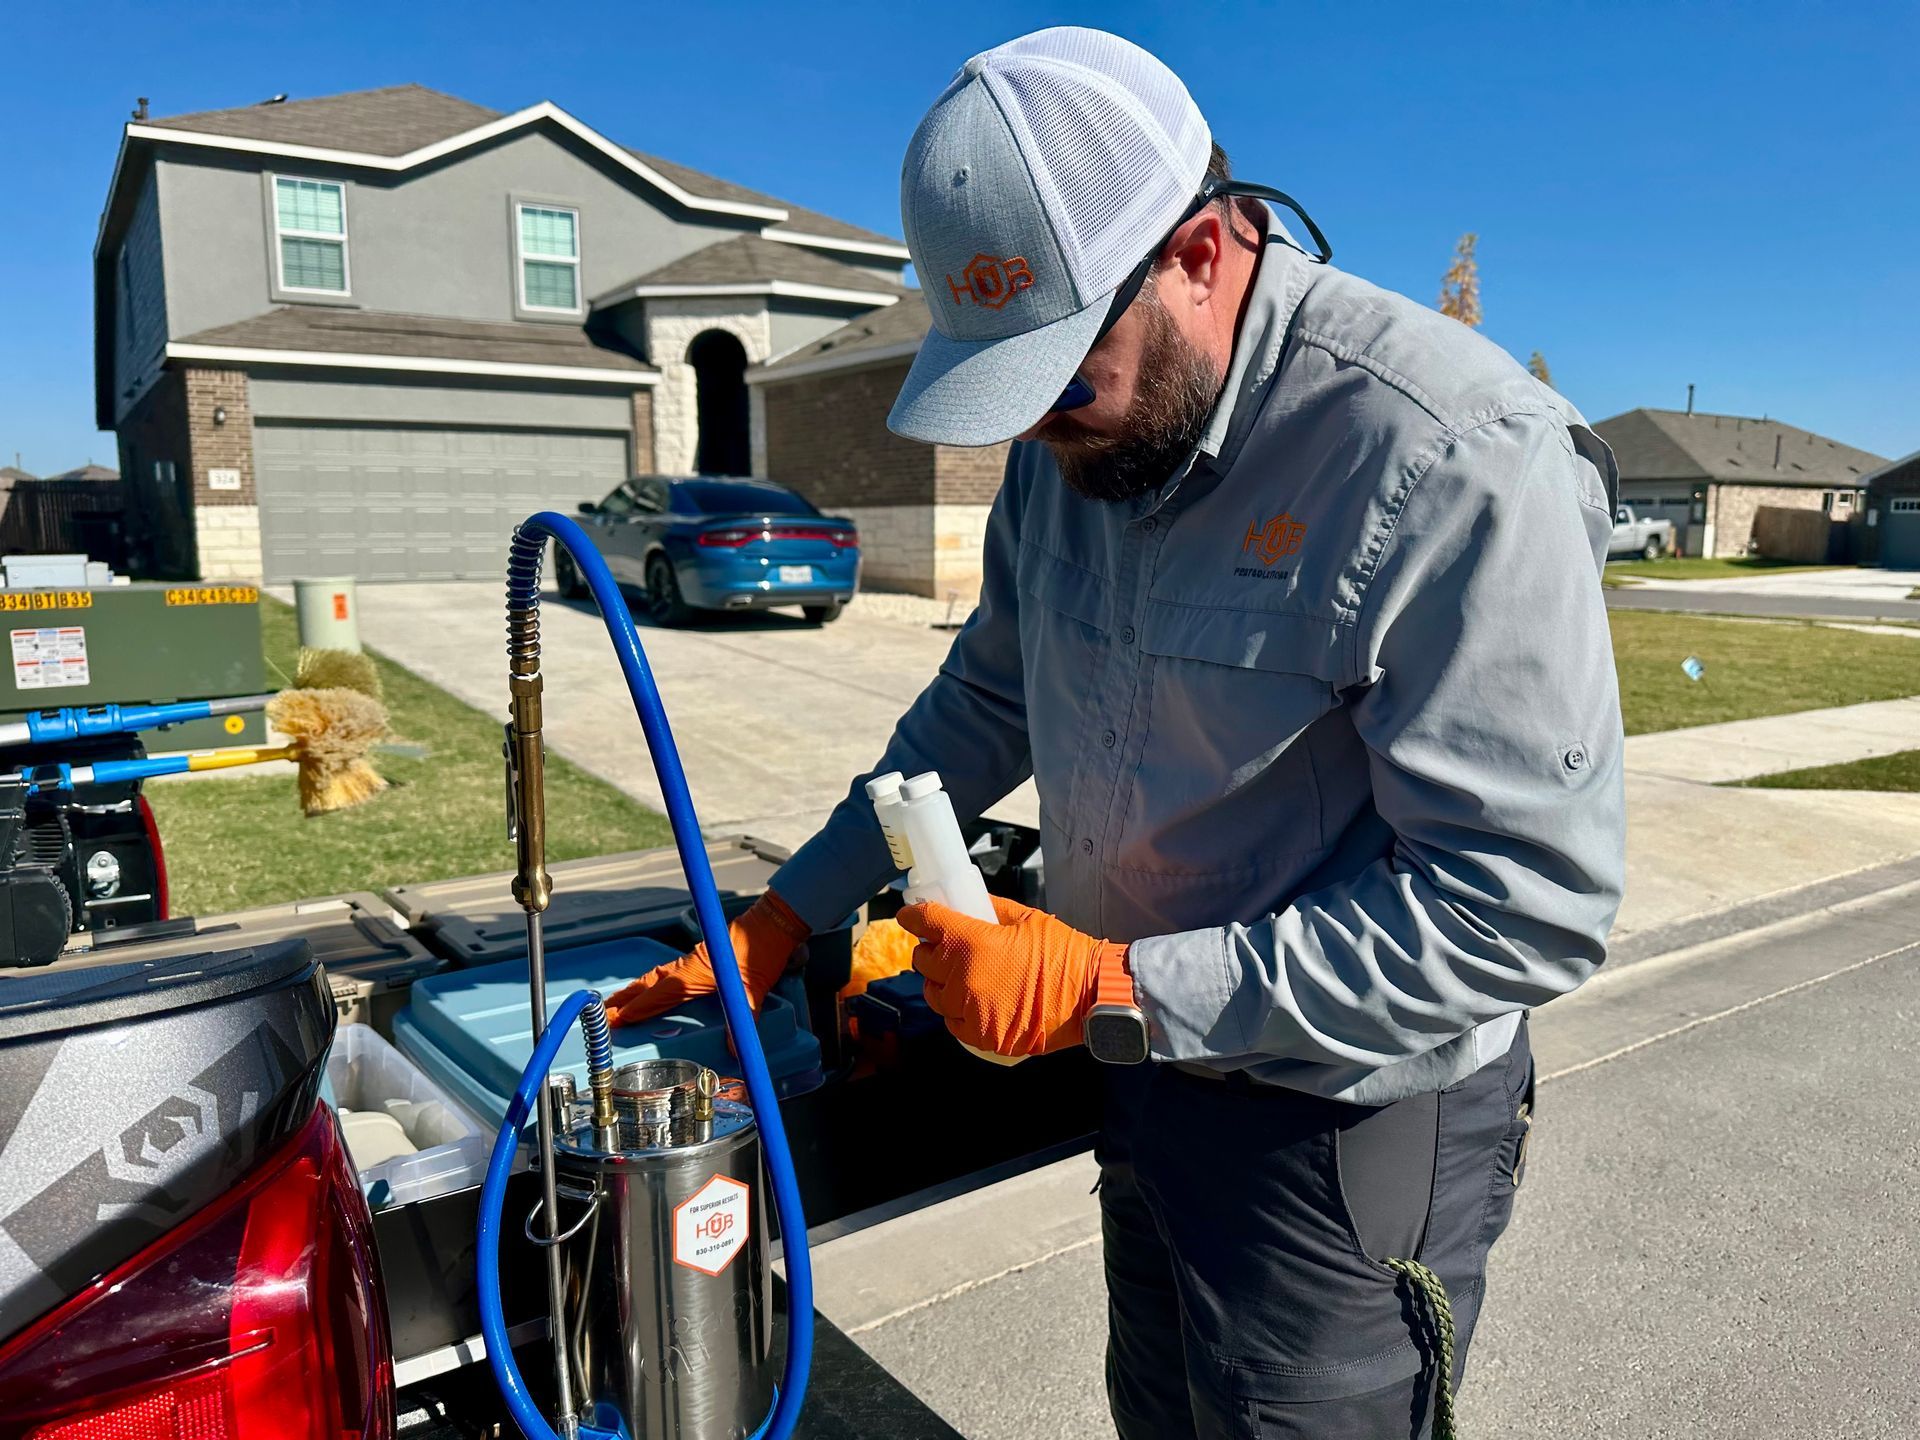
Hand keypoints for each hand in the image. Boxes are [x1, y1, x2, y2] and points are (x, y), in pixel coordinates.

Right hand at [605, 890, 809, 1025]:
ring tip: (619, 1001)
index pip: (658, 995)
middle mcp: (688, 966)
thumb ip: (743, 1017)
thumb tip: (737, 1050)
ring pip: (657, 976)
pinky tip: (655, 986)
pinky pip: (669, 971)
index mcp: (694, 973)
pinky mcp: (701, 957)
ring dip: (637, 989)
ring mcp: (693, 960)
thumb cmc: (762, 951)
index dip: (637, 1009)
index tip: (615, 1019)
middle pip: (649, 984)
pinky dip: (654, 981)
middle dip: (626, 999)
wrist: (773, 922)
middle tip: (605, 1013)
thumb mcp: (755, 988)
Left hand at [896, 895, 1127, 1056]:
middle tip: (948, 947)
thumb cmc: (1063, 955)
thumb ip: (989, 908)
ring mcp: (969, 1010)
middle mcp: (962, 977)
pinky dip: (958, 1011)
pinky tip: (975, 1001)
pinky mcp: (980, 1036)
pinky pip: (952, 1022)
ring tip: (963, 977)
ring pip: (933, 994)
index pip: (923, 923)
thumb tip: (966, 902)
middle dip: (931, 951)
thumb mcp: (1026, 918)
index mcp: (970, 942)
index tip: (912, 916)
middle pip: (922, 960)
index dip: (914, 916)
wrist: (1090, 997)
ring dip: (941, 983)